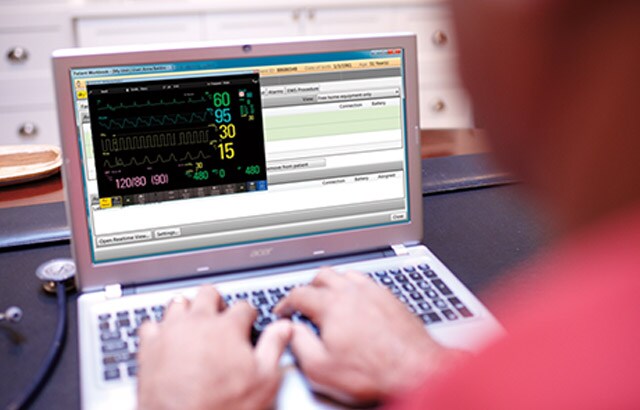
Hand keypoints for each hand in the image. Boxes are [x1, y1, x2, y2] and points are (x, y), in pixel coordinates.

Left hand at [137, 286, 291, 409]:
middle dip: (217, 301)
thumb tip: (284, 327)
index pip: (243, 306)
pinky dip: (159, 328)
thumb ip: (274, 346)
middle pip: (208, 293)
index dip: (249, 313)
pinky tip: (165, 337)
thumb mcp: (264, 380)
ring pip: (178, 302)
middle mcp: (198, 322)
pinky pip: (150, 324)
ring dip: (188, 308)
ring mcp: (171, 332)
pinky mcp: (149, 347)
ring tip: (193, 320)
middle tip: (220, 314)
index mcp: (228, 327)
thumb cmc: (222, 407)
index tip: (248, 320)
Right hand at [274, 268, 459, 404]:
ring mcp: (374, 292)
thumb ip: (299, 344)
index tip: (283, 311)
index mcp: (331, 304)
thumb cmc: (373, 371)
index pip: (299, 293)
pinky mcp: (391, 298)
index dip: (285, 302)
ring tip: (329, 298)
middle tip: (304, 302)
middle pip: (323, 275)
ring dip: (333, 284)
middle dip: (309, 287)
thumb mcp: (321, 367)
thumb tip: (291, 331)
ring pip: (346, 275)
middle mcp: (353, 292)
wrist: (416, 370)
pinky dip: (355, 288)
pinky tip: (357, 302)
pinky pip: (367, 283)